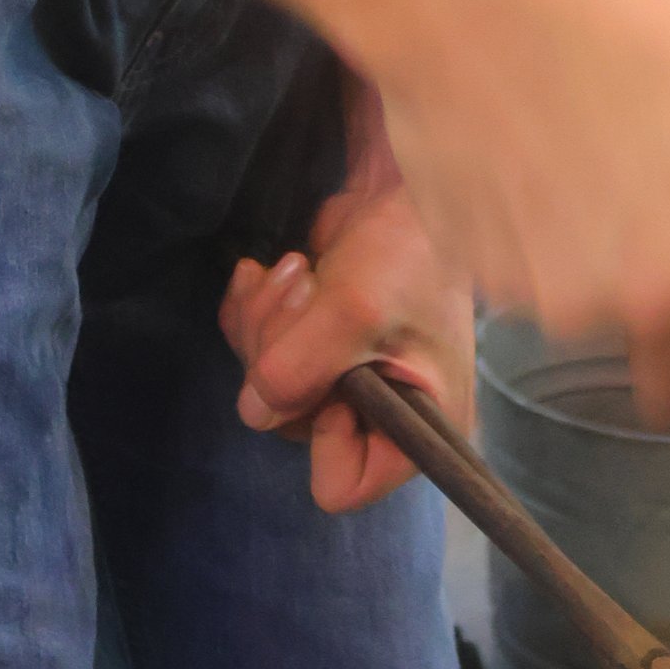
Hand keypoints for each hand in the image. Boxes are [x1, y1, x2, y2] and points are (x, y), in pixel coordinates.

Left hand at [220, 97, 474, 515]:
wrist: (407, 183)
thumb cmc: (408, 250)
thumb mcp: (355, 312)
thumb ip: (297, 371)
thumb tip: (254, 410)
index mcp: (416, 430)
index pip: (341, 484)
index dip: (324, 429)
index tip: (338, 372)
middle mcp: (379, 415)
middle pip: (288, 423)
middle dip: (281, 355)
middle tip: (305, 293)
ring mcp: (342, 378)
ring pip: (262, 384)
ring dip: (265, 322)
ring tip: (296, 271)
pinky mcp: (312, 341)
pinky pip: (254, 347)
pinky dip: (253, 307)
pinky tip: (267, 269)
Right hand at [364, 0, 669, 422]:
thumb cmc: (608, 25)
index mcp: (666, 281)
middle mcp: (583, 306)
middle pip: (628, 321)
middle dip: (640, 265)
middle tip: (643, 165)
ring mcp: (508, 282)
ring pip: (566, 288)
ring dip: (578, 239)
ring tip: (580, 138)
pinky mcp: (453, 247)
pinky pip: (507, 256)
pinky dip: (521, 217)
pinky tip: (527, 141)